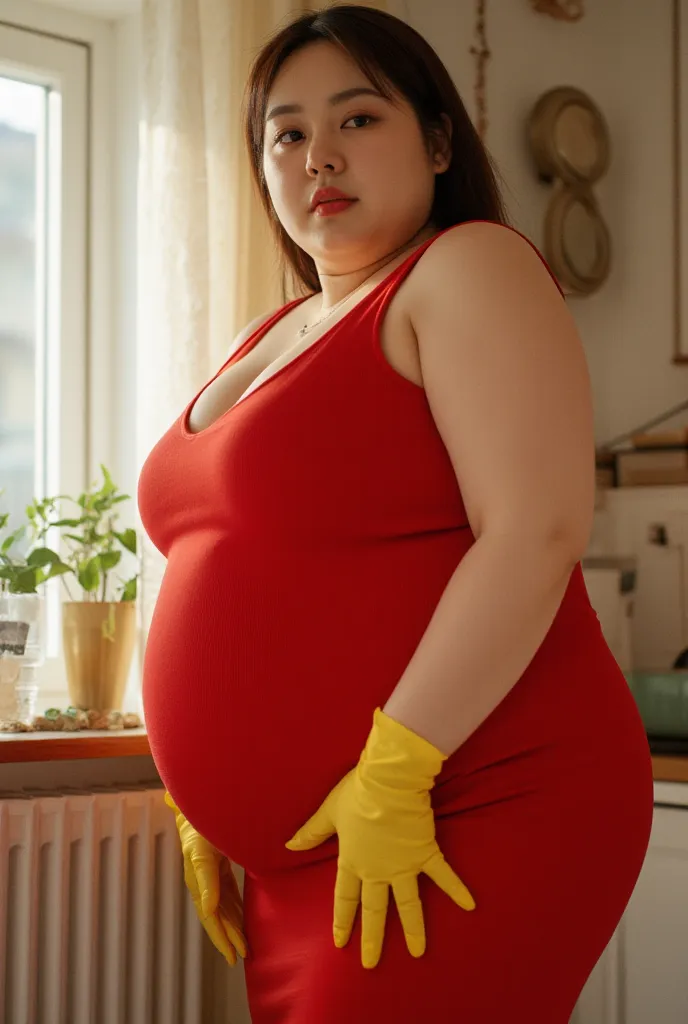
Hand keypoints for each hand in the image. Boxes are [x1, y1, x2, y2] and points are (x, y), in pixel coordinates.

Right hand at [165, 793, 247, 965]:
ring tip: (244, 947)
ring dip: (233, 927)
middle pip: (217, 917)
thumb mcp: (201, 853)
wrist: (200, 807)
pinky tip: (243, 921)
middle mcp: (204, 884)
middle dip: (229, 938)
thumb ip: (205, 880)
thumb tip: (208, 909)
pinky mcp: (221, 869)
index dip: (221, 937)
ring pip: (224, 909)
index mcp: (197, 882)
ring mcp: (213, 877)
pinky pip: (229, 896)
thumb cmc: (199, 829)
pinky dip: (236, 911)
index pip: (210, 917)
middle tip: (242, 956)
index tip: (232, 954)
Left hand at [285, 708, 474, 967]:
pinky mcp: (425, 853)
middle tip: (371, 964)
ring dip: (413, 929)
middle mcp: (377, 870)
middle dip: (372, 938)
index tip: (341, 943)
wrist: (390, 782)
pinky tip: (469, 905)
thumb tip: (289, 845)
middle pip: (374, 910)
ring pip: (408, 904)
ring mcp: (403, 865)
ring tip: (418, 953)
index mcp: (352, 861)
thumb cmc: (357, 793)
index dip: (343, 920)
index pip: (345, 898)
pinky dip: (456, 889)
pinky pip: (443, 875)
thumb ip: (312, 832)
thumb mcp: (329, 812)